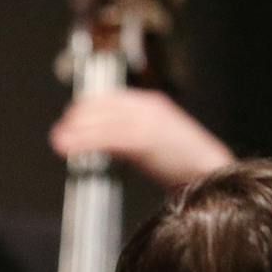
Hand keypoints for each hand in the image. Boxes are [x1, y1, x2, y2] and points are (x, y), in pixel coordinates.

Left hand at [48, 89, 233, 189]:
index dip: (85, 109)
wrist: (212, 172)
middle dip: (76, 121)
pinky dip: (86, 142)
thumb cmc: (183, 163)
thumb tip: (99, 142)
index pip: (109, 98)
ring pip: (101, 123)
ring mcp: (146, 121)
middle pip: (101, 108)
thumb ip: (128, 138)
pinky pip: (108, 138)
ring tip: (59, 142)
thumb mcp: (153, 143)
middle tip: (59, 134)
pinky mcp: (145, 139)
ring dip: (76, 133)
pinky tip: (71, 149)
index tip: (69, 120)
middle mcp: (147, 107)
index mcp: (150, 104)